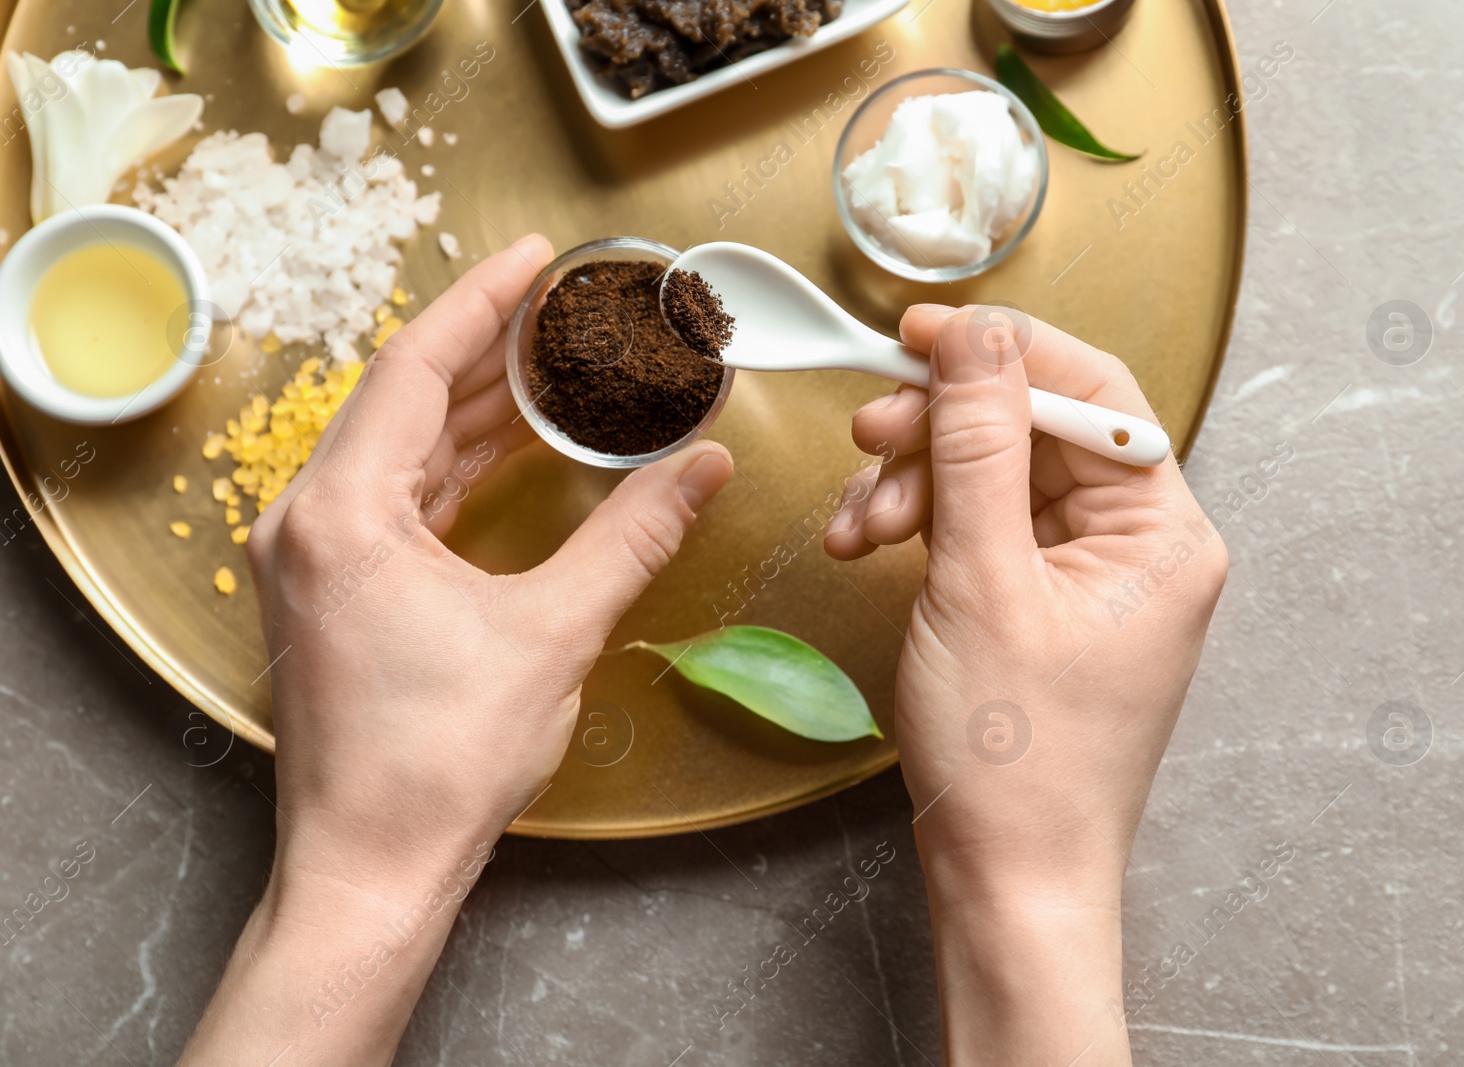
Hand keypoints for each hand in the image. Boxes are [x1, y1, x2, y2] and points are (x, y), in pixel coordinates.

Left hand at [179, 235, 732, 1065]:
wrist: (372, 867)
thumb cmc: (441, 759)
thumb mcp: (553, 631)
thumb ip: (633, 534)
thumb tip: (705, 467)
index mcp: (343, 510)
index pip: (416, 368)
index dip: (483, 302)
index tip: (537, 257)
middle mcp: (308, 519)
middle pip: (404, 399)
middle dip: (489, 351)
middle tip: (565, 310)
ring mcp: (312, 558)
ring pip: (400, 449)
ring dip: (475, 410)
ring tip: (553, 368)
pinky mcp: (331, 592)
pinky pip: (395, 498)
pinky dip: (456, 467)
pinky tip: (512, 452)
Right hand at [824, 304, 1226, 1063]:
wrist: (1007, 878)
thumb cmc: (1015, 758)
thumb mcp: (982, 582)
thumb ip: (977, 447)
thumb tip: (974, 335)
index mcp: (1162, 532)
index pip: (1091, 394)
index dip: (1003, 351)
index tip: (917, 334)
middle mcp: (1139, 545)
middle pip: (1035, 432)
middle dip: (939, 431)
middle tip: (866, 435)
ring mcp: (1089, 577)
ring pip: (995, 479)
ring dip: (916, 484)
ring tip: (857, 528)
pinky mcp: (1043, 605)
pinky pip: (982, 530)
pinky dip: (922, 528)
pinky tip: (869, 548)